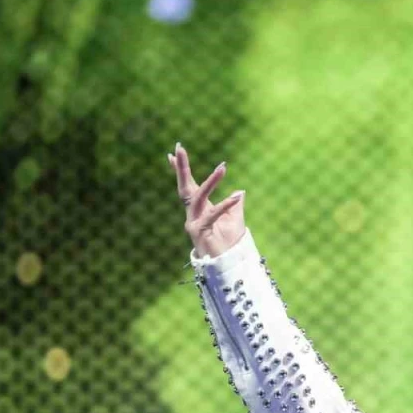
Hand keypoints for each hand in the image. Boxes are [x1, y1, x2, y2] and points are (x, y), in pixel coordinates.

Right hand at [168, 142, 245, 257]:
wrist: (228, 264)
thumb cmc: (230, 243)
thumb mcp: (236, 219)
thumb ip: (236, 204)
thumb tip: (240, 191)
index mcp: (200, 209)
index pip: (189, 186)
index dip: (180, 170)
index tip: (172, 153)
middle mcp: (193, 214)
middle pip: (185, 187)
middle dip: (181, 168)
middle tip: (178, 148)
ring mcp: (193, 223)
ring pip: (198, 197)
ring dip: (211, 182)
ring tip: (222, 167)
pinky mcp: (199, 232)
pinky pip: (213, 215)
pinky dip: (226, 205)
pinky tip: (237, 196)